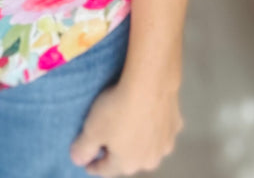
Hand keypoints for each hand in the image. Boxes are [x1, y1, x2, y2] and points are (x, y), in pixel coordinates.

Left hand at [69, 76, 183, 175]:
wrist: (150, 84)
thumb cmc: (117, 109)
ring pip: (147, 147)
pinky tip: (148, 113)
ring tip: (129, 126)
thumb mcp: (92, 129)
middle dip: (118, 154)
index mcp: (126, 165)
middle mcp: (148, 161)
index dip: (94, 165)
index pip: (106, 170)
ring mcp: (164, 144)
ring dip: (138, 141)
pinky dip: (153, 125)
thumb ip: (83, 148)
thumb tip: (77, 160)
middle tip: (108, 140)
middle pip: (129, 161)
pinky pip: (160, 129)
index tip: (87, 163)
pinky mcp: (176, 126)